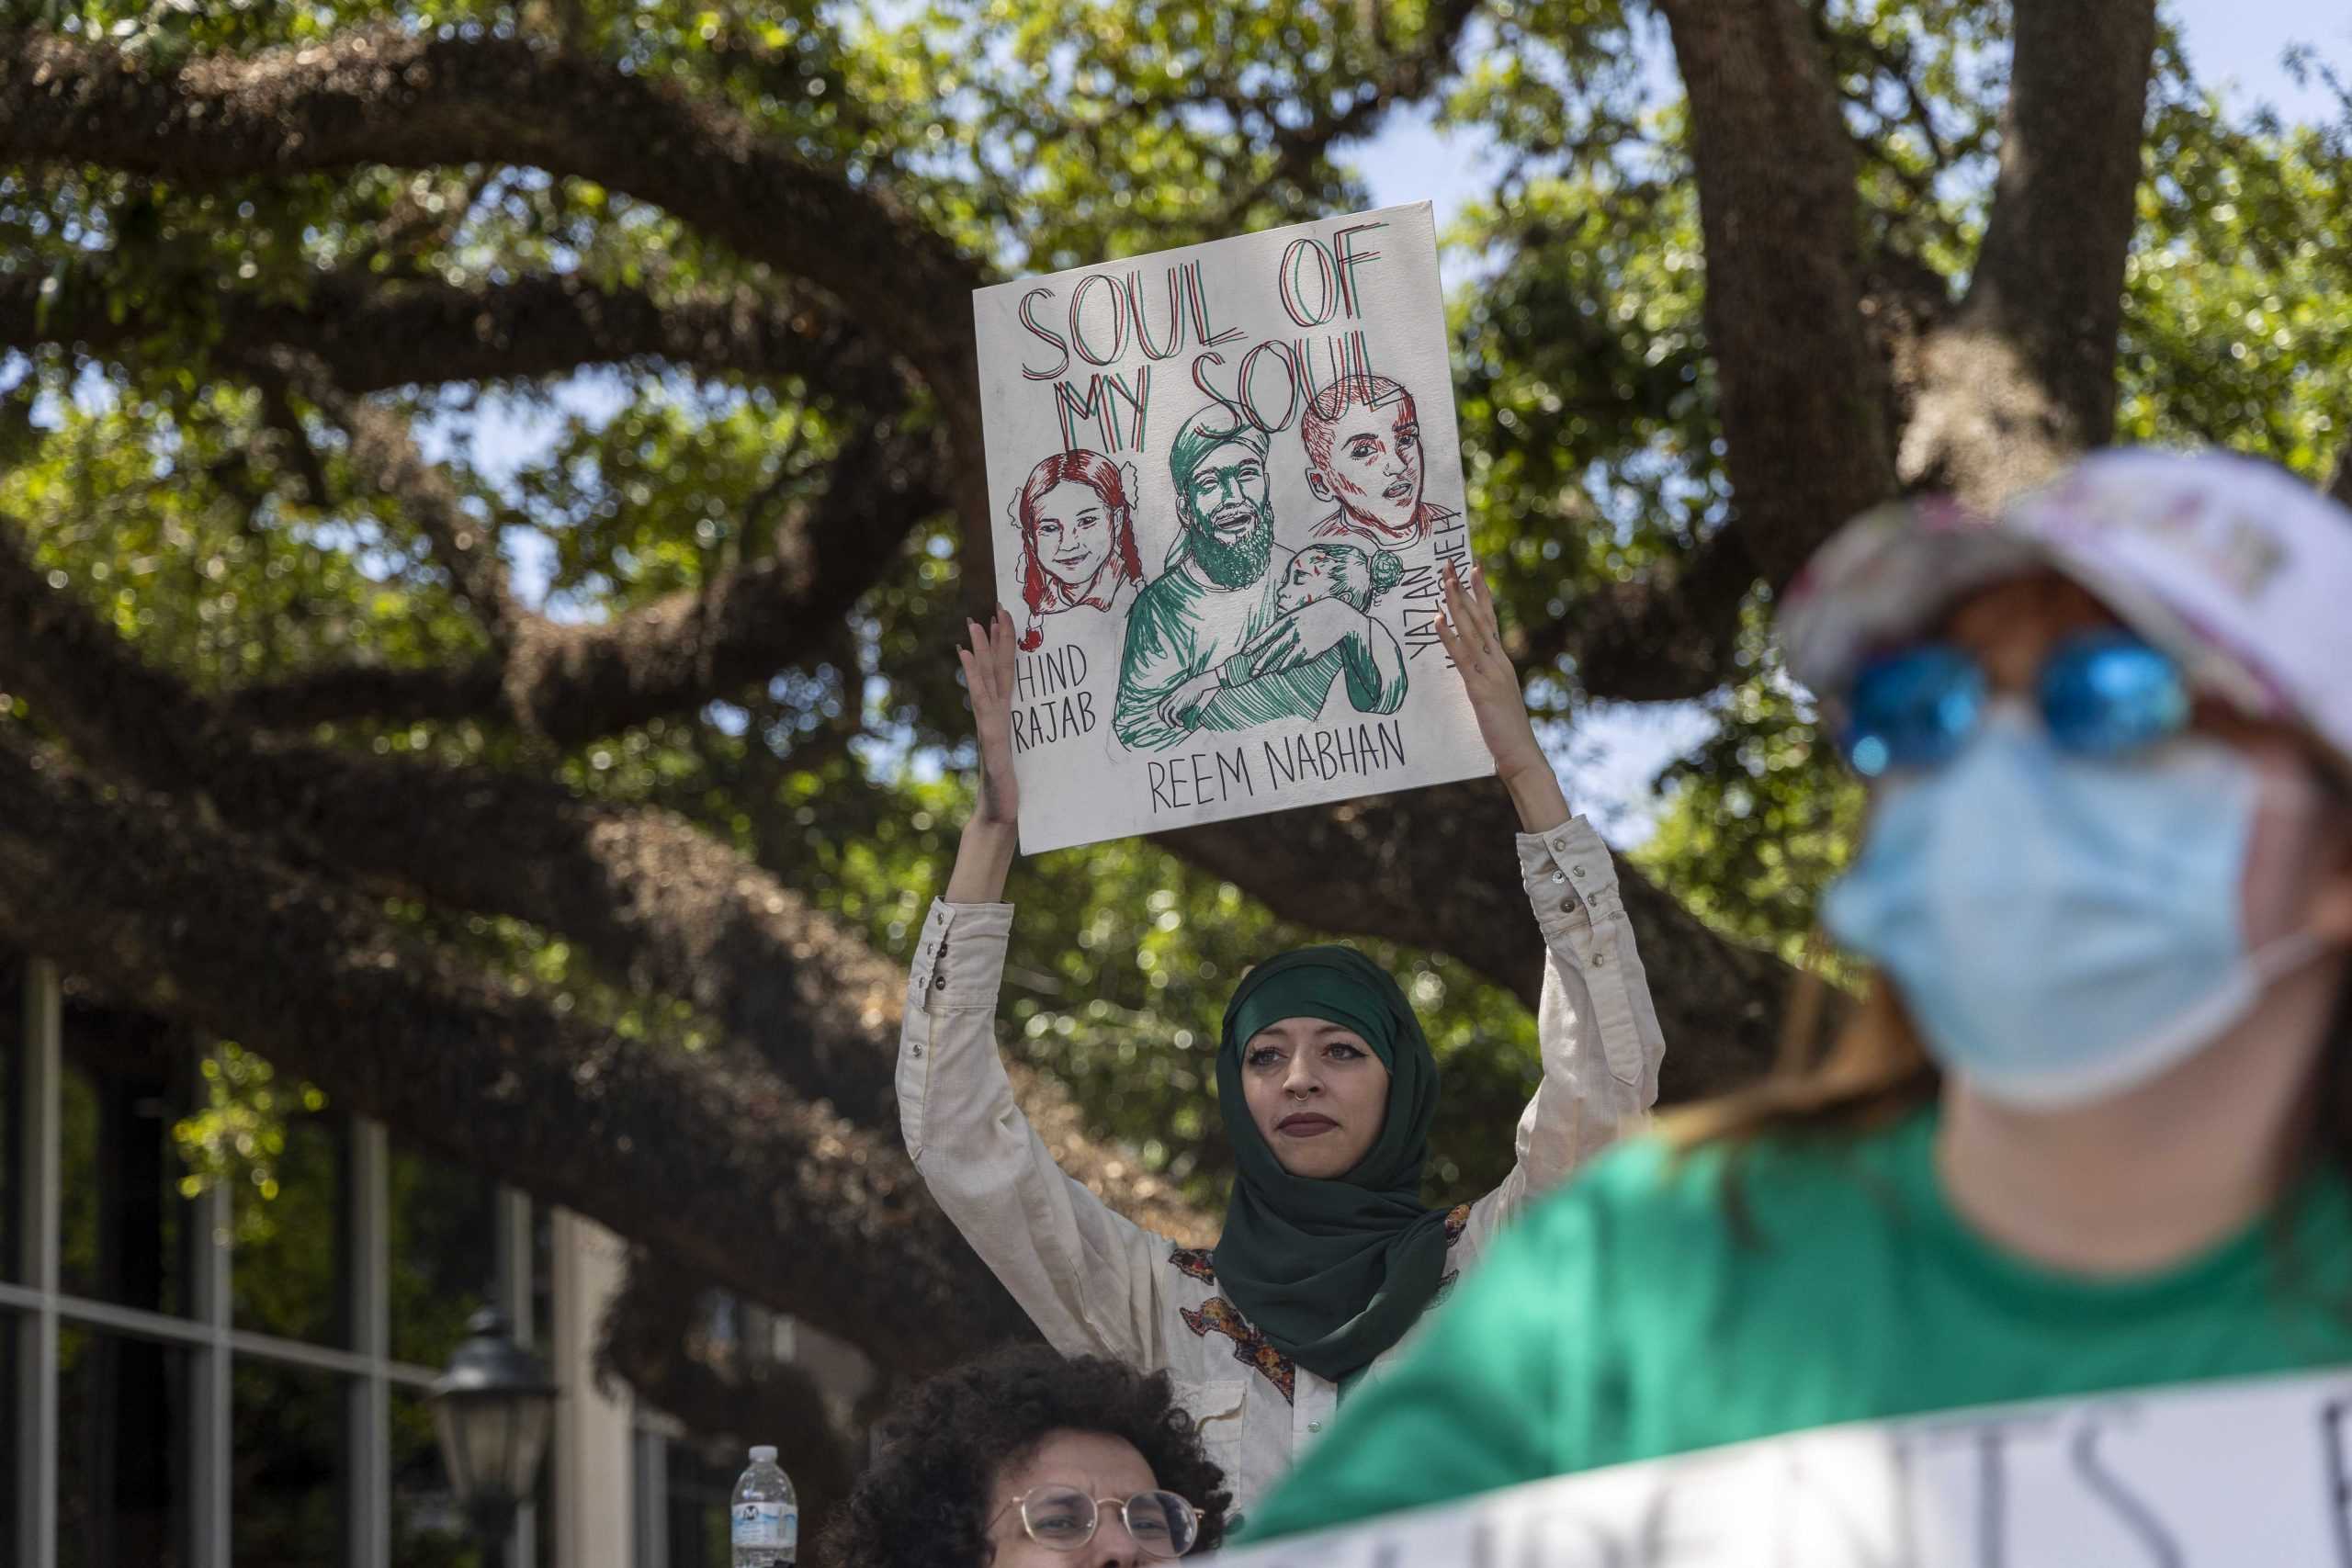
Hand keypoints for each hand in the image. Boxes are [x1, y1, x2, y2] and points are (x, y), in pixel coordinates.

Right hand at [958, 607, 1019, 826]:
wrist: (1000, 815)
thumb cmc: (1015, 789)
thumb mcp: (1029, 757)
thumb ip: (1030, 740)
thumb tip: (1045, 726)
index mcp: (1005, 718)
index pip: (1006, 675)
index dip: (1006, 648)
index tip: (1005, 621)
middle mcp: (994, 717)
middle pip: (994, 671)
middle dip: (994, 639)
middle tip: (992, 608)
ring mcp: (989, 725)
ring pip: (985, 681)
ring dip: (980, 651)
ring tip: (975, 624)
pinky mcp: (990, 736)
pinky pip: (981, 701)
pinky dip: (972, 677)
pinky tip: (965, 657)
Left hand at [1158, 670, 1223, 729]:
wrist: (1198, 683)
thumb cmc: (1194, 689)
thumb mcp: (1185, 695)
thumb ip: (1182, 702)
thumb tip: (1183, 712)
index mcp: (1171, 695)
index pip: (1161, 704)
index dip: (1161, 713)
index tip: (1167, 719)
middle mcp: (1171, 698)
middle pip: (1162, 709)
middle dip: (1164, 718)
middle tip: (1170, 724)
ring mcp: (1175, 700)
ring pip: (1166, 713)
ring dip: (1169, 722)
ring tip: (1174, 726)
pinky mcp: (1180, 703)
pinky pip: (1174, 714)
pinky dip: (1176, 721)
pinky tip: (1181, 724)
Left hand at [1242, 597, 1362, 675]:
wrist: (1339, 616)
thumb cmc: (1312, 616)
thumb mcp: (1295, 617)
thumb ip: (1282, 631)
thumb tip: (1267, 649)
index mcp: (1288, 621)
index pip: (1268, 634)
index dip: (1255, 644)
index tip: (1244, 652)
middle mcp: (1294, 632)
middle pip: (1274, 651)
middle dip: (1262, 664)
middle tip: (1252, 674)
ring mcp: (1304, 644)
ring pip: (1287, 663)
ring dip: (1281, 668)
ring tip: (1278, 670)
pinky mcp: (1313, 653)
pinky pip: (1300, 662)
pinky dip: (1299, 661)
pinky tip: (1307, 652)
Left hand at [1436, 562, 1548, 788]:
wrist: (1520, 754)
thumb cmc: (1506, 731)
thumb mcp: (1495, 697)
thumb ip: (1484, 680)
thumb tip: (1468, 670)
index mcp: (1502, 661)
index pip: (1491, 619)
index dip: (1482, 593)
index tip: (1474, 568)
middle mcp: (1498, 661)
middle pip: (1480, 617)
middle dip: (1465, 589)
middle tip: (1451, 563)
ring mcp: (1491, 672)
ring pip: (1471, 631)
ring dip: (1456, 604)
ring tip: (1445, 580)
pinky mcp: (1480, 688)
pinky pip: (1461, 657)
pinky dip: (1449, 636)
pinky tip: (1437, 619)